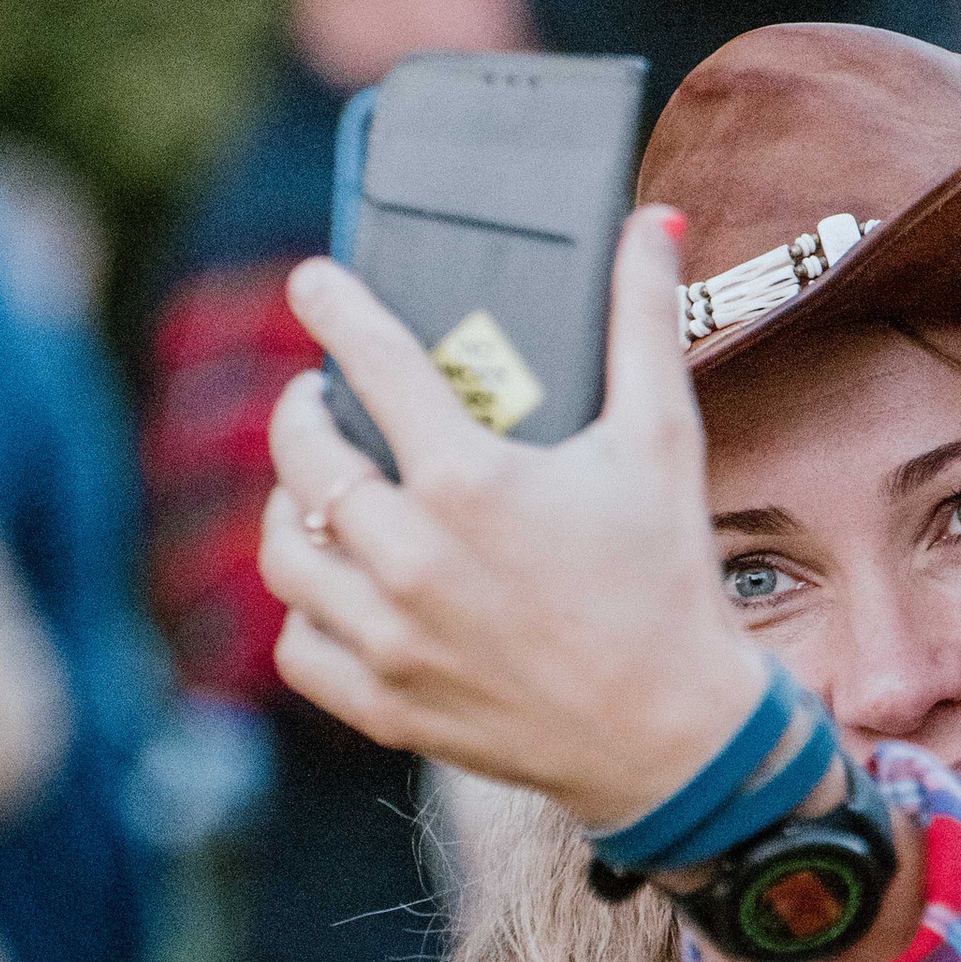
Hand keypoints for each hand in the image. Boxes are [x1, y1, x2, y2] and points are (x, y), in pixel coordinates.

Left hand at [257, 214, 761, 821]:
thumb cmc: (669, 583)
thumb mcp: (663, 440)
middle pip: (305, 454)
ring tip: (320, 488)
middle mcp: (411, 557)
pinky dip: (306, 610)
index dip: (334, 307)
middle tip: (323, 399)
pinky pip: (297, 646)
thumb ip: (644, 322)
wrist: (674, 739)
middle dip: (305, 411)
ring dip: (293, 505)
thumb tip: (648, 223)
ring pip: (286, 549)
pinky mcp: (385, 705)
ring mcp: (390, 638)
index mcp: (469, 482)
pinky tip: (336, 584)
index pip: (372, 363)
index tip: (315, 283)